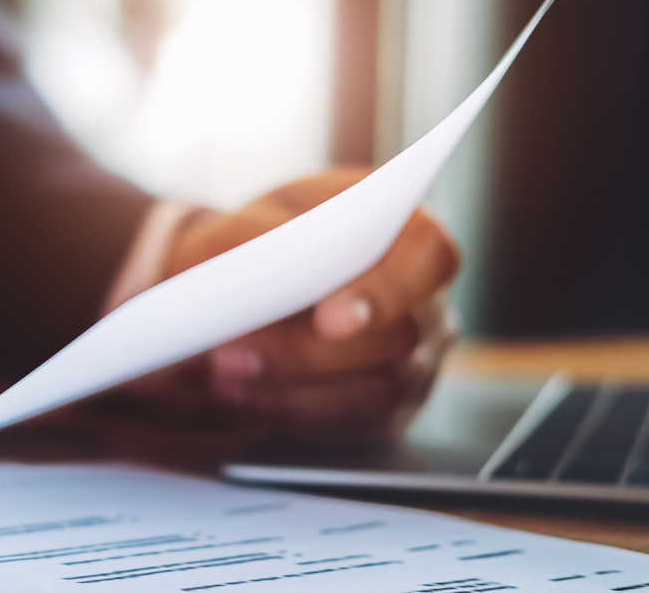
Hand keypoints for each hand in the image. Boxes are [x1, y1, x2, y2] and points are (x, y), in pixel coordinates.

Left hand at [119, 168, 458, 445]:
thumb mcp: (249, 222)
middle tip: (230, 356)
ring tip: (220, 377)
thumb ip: (257, 234)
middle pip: (396, 339)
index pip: (427, 256)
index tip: (327, 322)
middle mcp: (425, 301)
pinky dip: (288, 412)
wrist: (246, 288)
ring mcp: (415, 362)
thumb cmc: (260, 243)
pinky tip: (238, 395)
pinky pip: (350, 426)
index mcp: (408, 232)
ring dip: (288, 390)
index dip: (384, 292)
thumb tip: (260, 264)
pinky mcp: (386, 411)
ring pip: (372, 393)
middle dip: (307, 354)